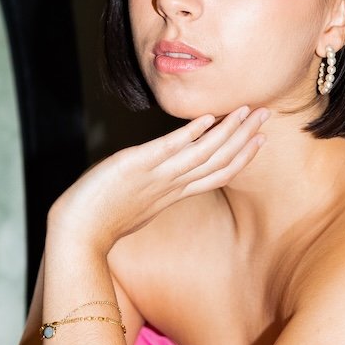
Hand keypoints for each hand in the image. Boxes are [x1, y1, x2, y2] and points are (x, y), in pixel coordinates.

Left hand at [46, 105, 267, 251]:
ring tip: (246, 110)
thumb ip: (152, 190)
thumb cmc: (100, 222)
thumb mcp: (135, 204)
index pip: (217, 175)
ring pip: (202, 154)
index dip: (242, 157)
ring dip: (228, 132)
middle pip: (219, 161)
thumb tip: (155, 183)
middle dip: (245, 138)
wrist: (77, 234)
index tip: (260, 140)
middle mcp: (171, 186)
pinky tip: (207, 118)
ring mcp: (156, 177)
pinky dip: (190, 133)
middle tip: (266, 115)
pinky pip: (169, 149)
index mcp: (172, 194)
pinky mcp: (136, 166)